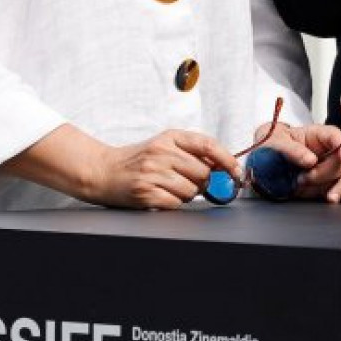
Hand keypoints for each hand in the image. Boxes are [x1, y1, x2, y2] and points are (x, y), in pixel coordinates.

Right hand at [1, 124, 240, 209]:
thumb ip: (192, 153)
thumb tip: (223, 168)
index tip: (236, 173)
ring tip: (168, 187)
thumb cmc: (138, 160)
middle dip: (202, 183)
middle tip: (187, 182)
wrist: (103, 171)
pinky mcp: (145, 192)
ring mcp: (153, 172)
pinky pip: (175, 203)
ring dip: (186, 194)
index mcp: (170, 137)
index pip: (208, 145)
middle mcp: (162, 152)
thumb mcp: (165, 147)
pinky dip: (172, 203)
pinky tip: (159, 195)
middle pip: (203, 173)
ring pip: (191, 191)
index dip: (227, 160)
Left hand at [253, 121, 340, 202]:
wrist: (261, 166)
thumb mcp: (273, 141)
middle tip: (305, 179)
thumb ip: (291, 149)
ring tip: (328, 197)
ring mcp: (331, 171)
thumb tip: (310, 160)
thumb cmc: (270, 146)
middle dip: (328, 173)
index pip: (337, 137)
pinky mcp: (330, 186)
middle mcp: (328, 152)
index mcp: (317, 136)